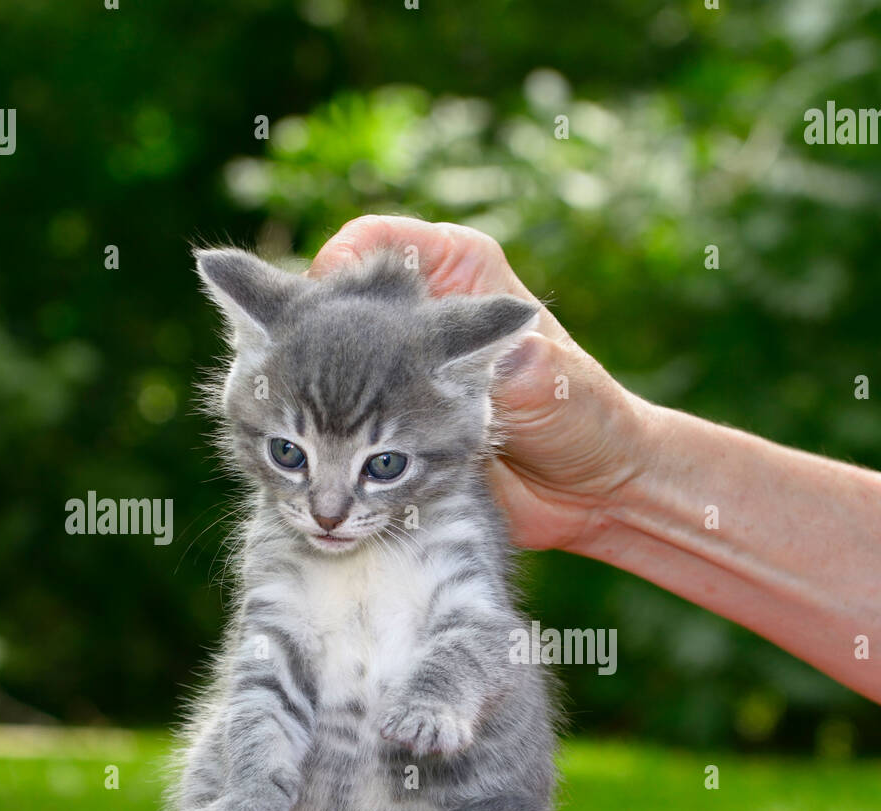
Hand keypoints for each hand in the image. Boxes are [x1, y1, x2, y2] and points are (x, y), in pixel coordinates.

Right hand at [309, 216, 651, 550]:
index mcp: (457, 272)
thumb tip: (511, 351)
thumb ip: (528, 366)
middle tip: (300, 381)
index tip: (327, 306)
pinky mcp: (379, 428)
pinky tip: (309, 467)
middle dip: (306, 341)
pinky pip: (326, 424)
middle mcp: (414, 315)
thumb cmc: (584, 421)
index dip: (339, 270)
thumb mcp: (560, 386)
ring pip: (315, 364)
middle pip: (326, 302)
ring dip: (296, 395)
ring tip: (301, 434)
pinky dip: (311, 444)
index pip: (374, 243)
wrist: (583, 496)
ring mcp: (390, 373)